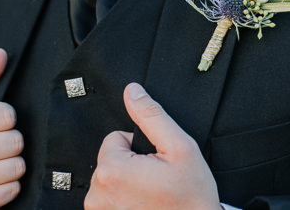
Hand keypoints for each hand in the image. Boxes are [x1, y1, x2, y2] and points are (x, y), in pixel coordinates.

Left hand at [84, 83, 220, 209]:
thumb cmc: (191, 198)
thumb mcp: (179, 147)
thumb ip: (151, 115)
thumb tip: (133, 92)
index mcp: (113, 171)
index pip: (115, 138)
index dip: (139, 147)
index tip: (155, 163)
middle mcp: (98, 194)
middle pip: (111, 159)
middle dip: (133, 165)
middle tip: (157, 180)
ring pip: (111, 179)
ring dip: (128, 184)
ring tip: (152, 194)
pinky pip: (110, 198)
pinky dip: (125, 200)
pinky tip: (144, 205)